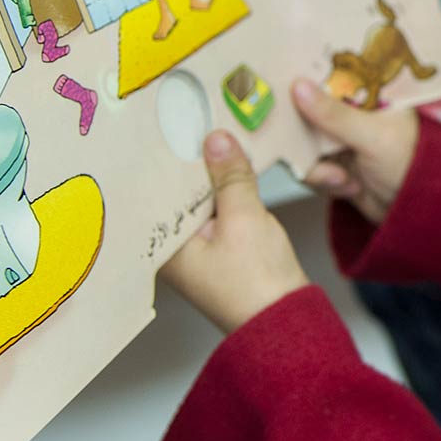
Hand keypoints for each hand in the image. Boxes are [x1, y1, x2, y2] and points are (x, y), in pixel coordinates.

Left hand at [158, 131, 310, 332]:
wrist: (287, 322)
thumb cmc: (258, 285)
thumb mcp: (245, 218)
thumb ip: (230, 177)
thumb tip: (217, 139)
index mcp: (163, 247)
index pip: (154, 191)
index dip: (163, 155)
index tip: (170, 122)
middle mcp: (171, 249)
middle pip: (173, 193)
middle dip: (186, 160)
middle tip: (191, 118)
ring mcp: (194, 250)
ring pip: (195, 199)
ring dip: (206, 173)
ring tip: (210, 132)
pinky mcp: (215, 249)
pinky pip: (211, 210)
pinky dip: (220, 190)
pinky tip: (230, 166)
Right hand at [290, 78, 419, 225]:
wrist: (415, 213)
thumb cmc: (410, 165)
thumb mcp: (372, 136)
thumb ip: (334, 114)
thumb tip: (299, 87)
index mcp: (366, 91)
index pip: (328, 73)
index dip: (303, 76)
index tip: (280, 81)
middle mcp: (348, 111)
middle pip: (304, 108)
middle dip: (301, 132)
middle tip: (308, 146)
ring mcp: (337, 138)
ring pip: (300, 143)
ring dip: (317, 166)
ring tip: (342, 177)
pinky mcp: (330, 164)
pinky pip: (306, 168)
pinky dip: (323, 181)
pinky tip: (348, 186)